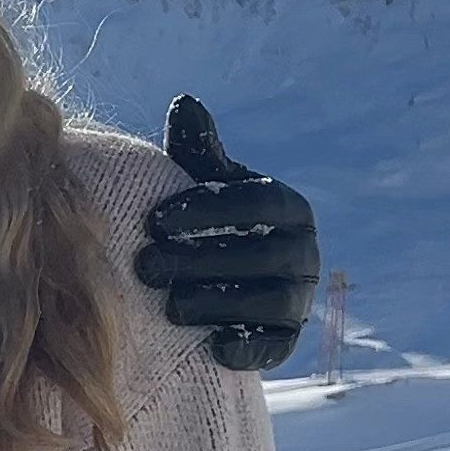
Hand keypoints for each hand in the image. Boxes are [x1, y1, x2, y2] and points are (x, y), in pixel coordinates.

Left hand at [132, 96, 319, 370]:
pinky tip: (212, 347)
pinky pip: (277, 346)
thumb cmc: (209, 224)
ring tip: (167, 305)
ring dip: (216, 303)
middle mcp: (305, 252)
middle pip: (259, 255)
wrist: (220, 286)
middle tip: (144, 266)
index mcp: (289, 208)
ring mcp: (300, 298)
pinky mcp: (288, 339)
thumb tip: (185, 102)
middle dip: (199, 261)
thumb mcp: (205, 186)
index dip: (206, 211)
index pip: (256, 203)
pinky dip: (249, 347)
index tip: (153, 221)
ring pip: (268, 302)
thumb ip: (198, 151)